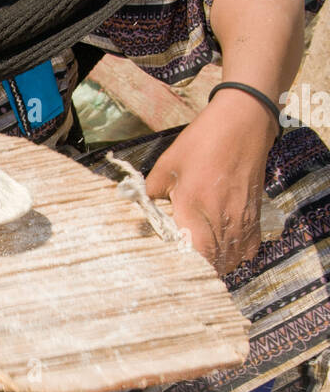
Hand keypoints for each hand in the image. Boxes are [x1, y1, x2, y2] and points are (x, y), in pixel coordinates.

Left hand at [144, 96, 275, 275]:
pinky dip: (236, 254)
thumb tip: (137, 209)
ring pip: (231, 259)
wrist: (243, 122)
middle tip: (182, 266)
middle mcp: (221, 218)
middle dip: (198, 269)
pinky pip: (248, 248)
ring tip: (201, 260)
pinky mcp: (255, 214)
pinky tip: (224, 248)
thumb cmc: (202, 142)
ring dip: (217, 264)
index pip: (194, 255)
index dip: (183, 266)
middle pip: (213, 262)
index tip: (170, 266)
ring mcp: (241, 218)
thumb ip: (151, 192)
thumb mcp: (168, 165)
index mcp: (195, 207)